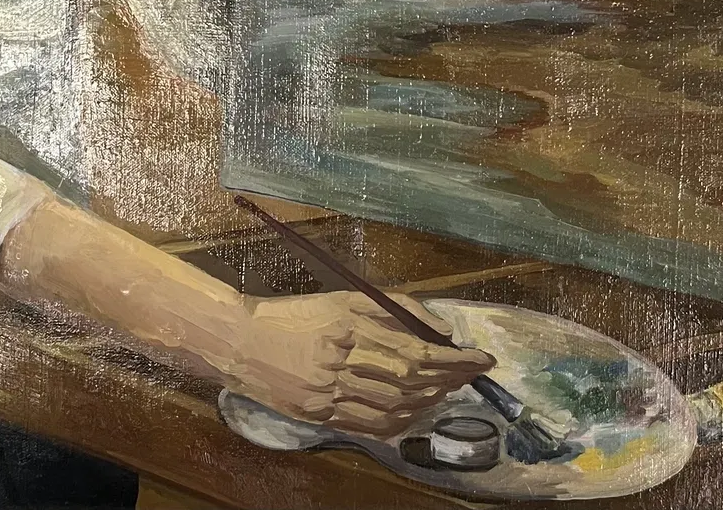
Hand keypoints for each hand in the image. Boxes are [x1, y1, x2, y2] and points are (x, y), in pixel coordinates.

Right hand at [225, 291, 493, 440]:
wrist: (241, 342)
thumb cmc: (295, 314)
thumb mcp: (342, 298)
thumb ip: (392, 308)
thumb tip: (440, 330)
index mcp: (346, 325)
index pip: (414, 349)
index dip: (453, 359)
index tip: (481, 357)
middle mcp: (339, 361)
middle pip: (409, 380)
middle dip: (449, 379)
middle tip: (473, 373)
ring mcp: (328, 393)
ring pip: (394, 407)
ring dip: (430, 401)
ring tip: (449, 388)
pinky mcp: (319, 416)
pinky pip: (371, 426)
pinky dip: (401, 422)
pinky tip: (416, 412)